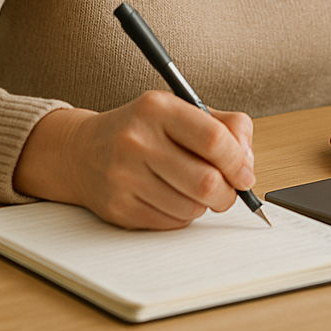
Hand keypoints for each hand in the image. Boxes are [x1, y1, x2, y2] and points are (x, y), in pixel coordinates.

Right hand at [13, 92, 255, 229]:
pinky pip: (172, 223)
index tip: (245, 173)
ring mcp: (125, 176)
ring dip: (205, 204)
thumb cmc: (142, 129)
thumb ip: (225, 126)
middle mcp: (137, 140)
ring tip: (194, 188)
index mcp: (157, 108)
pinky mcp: (119, 207)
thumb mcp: (181, 110)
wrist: (82, 151)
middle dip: (228, 193)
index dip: (238, 161)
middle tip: (229, 190)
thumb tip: (247, 162)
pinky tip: (172, 196)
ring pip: (192, 207)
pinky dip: (183, 215)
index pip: (213, 139)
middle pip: (206, 181)